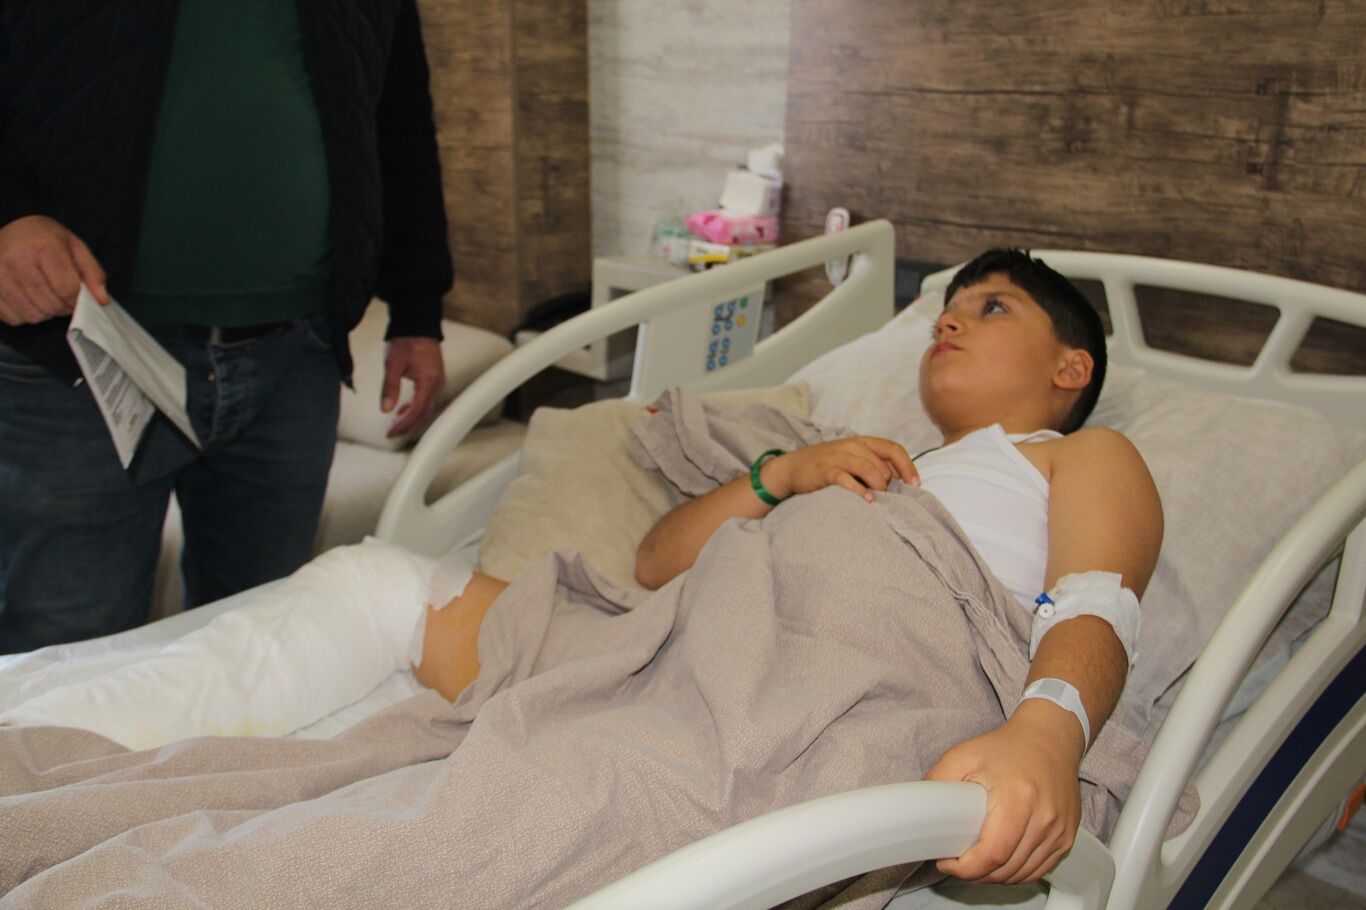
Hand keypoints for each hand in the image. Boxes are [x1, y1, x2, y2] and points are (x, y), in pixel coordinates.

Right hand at [0, 215, 107, 325]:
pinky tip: (27, 300)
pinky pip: (13, 318)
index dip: (77, 300)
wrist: (10, 225)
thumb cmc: (46, 238)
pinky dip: (25, 315)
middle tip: (62, 297)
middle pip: (51, 306)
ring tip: (45, 297)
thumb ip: (92, 273)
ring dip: (45, 314)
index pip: (67, 289)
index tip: (77, 296)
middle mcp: (17, 261)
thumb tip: (102, 301)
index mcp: (44, 247)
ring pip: (33, 316)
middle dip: (63, 308)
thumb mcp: (75, 247)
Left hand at [381, 336, 444, 436]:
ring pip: (426, 408)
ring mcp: (438, 381)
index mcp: (428, 381)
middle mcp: (437, 383)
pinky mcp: (435, 378)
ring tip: (395, 422)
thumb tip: (385, 409)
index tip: (390, 433)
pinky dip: (416, 408)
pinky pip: (427, 399)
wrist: (417, 323)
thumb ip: (389, 387)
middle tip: (391, 432)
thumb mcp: (392, 363)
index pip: (417, 411)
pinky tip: (403, 408)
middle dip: (408, 425)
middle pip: (424, 413)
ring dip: (411, 417)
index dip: (403, 425)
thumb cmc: (406, 340)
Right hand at [762, 437, 918, 501]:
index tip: (916, 485)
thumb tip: (899, 481)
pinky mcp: (825, 471)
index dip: (908, 466)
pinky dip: (859, 490)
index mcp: (863, 442)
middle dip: (889, 483)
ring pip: (869, 469)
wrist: (793, 467)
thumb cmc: (827, 466)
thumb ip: (872, 465)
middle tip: (886, 498)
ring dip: (878, 486)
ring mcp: (838, 457)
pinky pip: (847, 479)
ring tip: (878, 500)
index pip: (894, 449)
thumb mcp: (852, 459)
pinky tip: (867, 500)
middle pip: (883, 463)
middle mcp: (852, 446)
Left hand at [924, 703, 1084, 883]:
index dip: (966, 868)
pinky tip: (999, 863)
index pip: (993, 853)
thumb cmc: (1005, 747)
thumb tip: (921, 809)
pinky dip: (1016, 873)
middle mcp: (1045, 818)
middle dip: (976, 874)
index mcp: (1018, 799)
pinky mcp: (1066, 837)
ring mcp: (1059, 831)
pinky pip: (1039, 870)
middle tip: (957, 862)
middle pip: (1006, 869)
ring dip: (995, 877)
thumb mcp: (964, 754)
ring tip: (975, 863)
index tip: (947, 862)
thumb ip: (939, 780)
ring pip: (1022, 874)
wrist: (1049, 740)